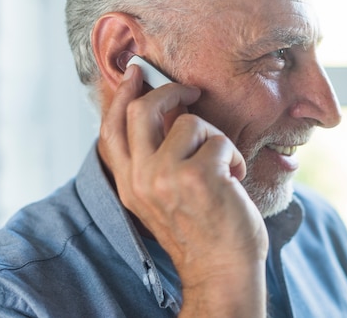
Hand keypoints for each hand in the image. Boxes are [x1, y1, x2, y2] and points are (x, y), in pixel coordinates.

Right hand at [98, 65, 267, 316]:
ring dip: (215, 138)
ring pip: (190, 121)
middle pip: (142, 110)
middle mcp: (142, 179)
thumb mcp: (161, 199)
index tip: (135, 74)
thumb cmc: (201, 232)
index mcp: (130, 185)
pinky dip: (235, 156)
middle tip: (190, 90)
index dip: (121, 97)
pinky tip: (235, 180)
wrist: (222, 272)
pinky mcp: (199, 176)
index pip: (111, 131)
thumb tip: (164, 115)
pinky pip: (220, 140)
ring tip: (224, 166)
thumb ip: (154, 163)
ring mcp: (168, 177)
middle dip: (169, 90)